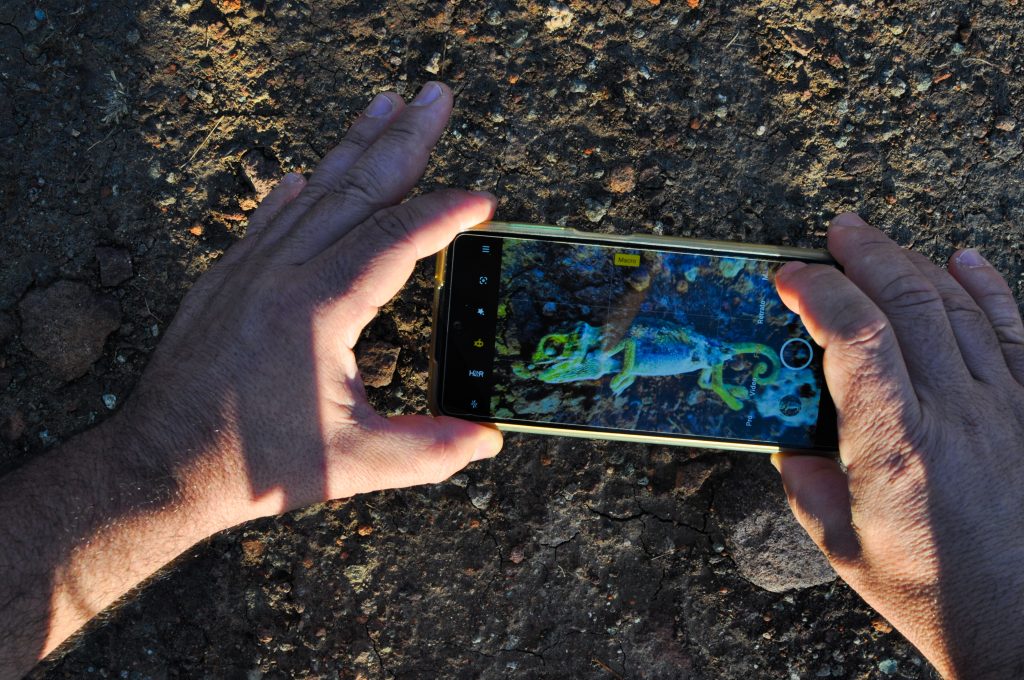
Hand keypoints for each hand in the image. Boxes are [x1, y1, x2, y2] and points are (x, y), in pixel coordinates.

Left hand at [124, 81, 502, 522]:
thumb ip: (430, 450)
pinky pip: (267, 221)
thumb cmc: (255, 466)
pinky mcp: (225, 282)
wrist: (158, 467)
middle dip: (405, 139)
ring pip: (313, 193)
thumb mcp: (356, 465)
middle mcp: (282, 274)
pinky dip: (294, 193)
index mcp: (320, 310)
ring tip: (386, 104)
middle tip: (437, 95)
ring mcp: (248, 272)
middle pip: (357, 191)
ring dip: (354, 146)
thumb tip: (489, 442)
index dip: (445, 214)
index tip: (483, 201)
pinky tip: (308, 175)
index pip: (396, 240)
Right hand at [772, 213, 1023, 677]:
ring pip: (958, 305)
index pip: (856, 338)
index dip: (820, 292)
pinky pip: (1014, 330)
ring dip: (912, 262)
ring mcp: (1003, 405)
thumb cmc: (935, 591)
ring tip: (877, 241)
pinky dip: (988, 287)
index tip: (790, 278)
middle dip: (864, 255)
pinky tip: (965, 260)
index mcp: (895, 447)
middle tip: (835, 234)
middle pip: (908, 302)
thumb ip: (808, 486)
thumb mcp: (844, 547)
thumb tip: (793, 447)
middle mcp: (955, 412)